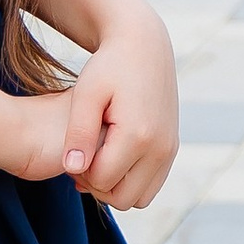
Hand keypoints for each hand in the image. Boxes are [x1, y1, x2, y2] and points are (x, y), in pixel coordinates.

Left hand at [4, 6, 179, 207]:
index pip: (102, 181)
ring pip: (140, 198)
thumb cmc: (108, 67)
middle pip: (122, 198)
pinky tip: (113, 157)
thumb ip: (78, 134)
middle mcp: (161, 147)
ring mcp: (170, 149)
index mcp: (138, 135)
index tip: (71, 152)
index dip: (80, 173)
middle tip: (81, 161)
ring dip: (115, 187)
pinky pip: (151, 184)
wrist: (144, 45)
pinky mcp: (172, 147)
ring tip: (96, 161)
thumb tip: (73, 170)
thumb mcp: (86, 95)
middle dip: (97, 187)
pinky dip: (131, 180)